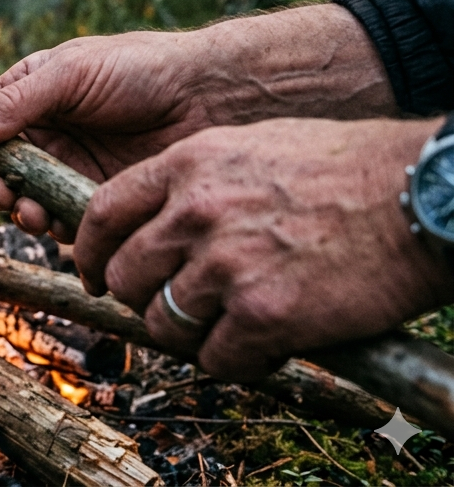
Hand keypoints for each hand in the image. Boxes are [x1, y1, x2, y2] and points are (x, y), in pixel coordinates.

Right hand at [0, 5, 397, 235]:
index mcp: (33, 95)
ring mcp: (72, 170)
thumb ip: (16, 103)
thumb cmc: (143, 69)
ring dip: (18, 210)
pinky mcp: (100, 201)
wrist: (215, 98)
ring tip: (29, 211)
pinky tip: (59, 225)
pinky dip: (54, 229)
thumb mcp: (72, 74)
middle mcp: (48, 135)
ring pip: (26, 201)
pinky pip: (65, 223)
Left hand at [78, 117, 452, 380]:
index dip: (90, 252)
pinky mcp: (263, 313)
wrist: (420, 196)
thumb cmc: (347, 170)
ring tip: (231, 326)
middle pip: (124, 277)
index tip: (96, 274)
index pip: (101, 214)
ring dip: (190, 336)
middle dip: (145, 300)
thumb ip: (195, 182)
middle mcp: (195, 212)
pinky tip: (267, 347)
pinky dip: (237, 363)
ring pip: (163, 324)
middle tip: (178, 309)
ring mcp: (226, 264)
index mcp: (186, 165)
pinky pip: (215, 358)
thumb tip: (155, 223)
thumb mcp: (252, 147)